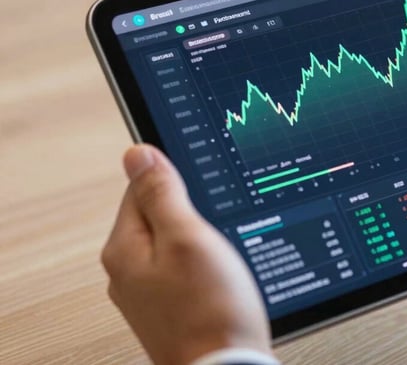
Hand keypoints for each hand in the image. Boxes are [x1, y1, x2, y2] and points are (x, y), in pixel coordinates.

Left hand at [102, 145, 273, 364]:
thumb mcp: (188, 237)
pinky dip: (206, 265)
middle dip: (193, 212)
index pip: (140, 187)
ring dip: (202, 240)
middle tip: (219, 226)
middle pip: (159, 215)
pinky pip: (186, 269)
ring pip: (176, 243)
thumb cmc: (210, 311)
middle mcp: (128, 272)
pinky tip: (224, 276)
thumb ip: (162, 193)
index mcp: (124, 249)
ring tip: (225, 254)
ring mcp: (150, 293)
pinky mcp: (172, 308)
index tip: (204, 188)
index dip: (177, 178)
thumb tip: (138, 153)